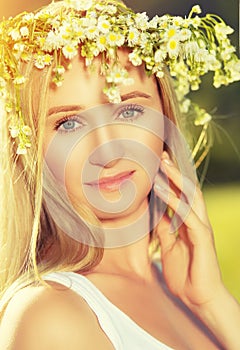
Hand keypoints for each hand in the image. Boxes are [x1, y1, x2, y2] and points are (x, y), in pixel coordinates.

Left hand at [154, 151, 223, 309]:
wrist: (200, 299)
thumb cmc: (185, 276)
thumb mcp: (169, 248)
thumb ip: (165, 230)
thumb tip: (157, 215)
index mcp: (189, 224)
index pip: (181, 196)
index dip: (170, 180)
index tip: (157, 166)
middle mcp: (197, 221)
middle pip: (187, 190)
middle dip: (175, 172)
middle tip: (162, 156)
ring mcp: (201, 227)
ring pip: (190, 196)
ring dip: (175, 179)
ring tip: (162, 164)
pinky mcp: (202, 236)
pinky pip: (186, 214)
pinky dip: (173, 200)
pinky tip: (161, 190)